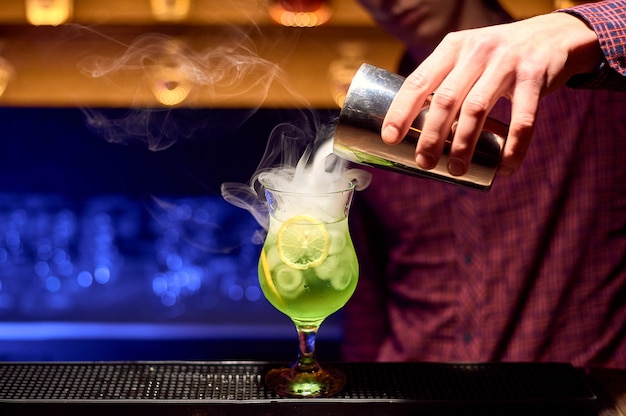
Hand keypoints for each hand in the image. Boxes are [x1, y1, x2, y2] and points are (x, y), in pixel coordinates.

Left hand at [381, 12, 603, 175]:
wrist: (554, 35)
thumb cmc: (498, 58)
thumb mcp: (468, 57)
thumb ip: (445, 83)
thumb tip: (415, 129)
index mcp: (452, 47)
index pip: (418, 80)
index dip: (401, 111)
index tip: (390, 138)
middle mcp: (476, 51)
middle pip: (446, 99)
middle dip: (431, 136)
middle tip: (424, 163)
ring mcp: (506, 62)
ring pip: (476, 110)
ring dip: (464, 145)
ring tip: (456, 170)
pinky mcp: (535, 76)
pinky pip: (522, 120)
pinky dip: (513, 147)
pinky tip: (505, 167)